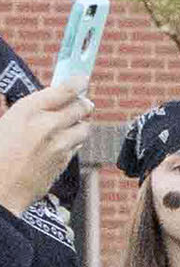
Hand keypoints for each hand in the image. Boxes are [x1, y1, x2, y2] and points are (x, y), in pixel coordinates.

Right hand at [0, 82, 92, 218]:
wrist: (0, 188)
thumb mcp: (3, 122)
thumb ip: (18, 109)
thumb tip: (27, 96)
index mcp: (27, 111)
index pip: (62, 91)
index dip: (76, 83)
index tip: (83, 78)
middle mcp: (48, 126)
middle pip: (79, 107)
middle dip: (83, 102)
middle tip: (84, 100)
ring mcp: (59, 145)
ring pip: (84, 127)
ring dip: (81, 122)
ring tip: (75, 120)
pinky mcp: (64, 161)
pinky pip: (77, 145)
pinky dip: (75, 139)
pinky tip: (67, 138)